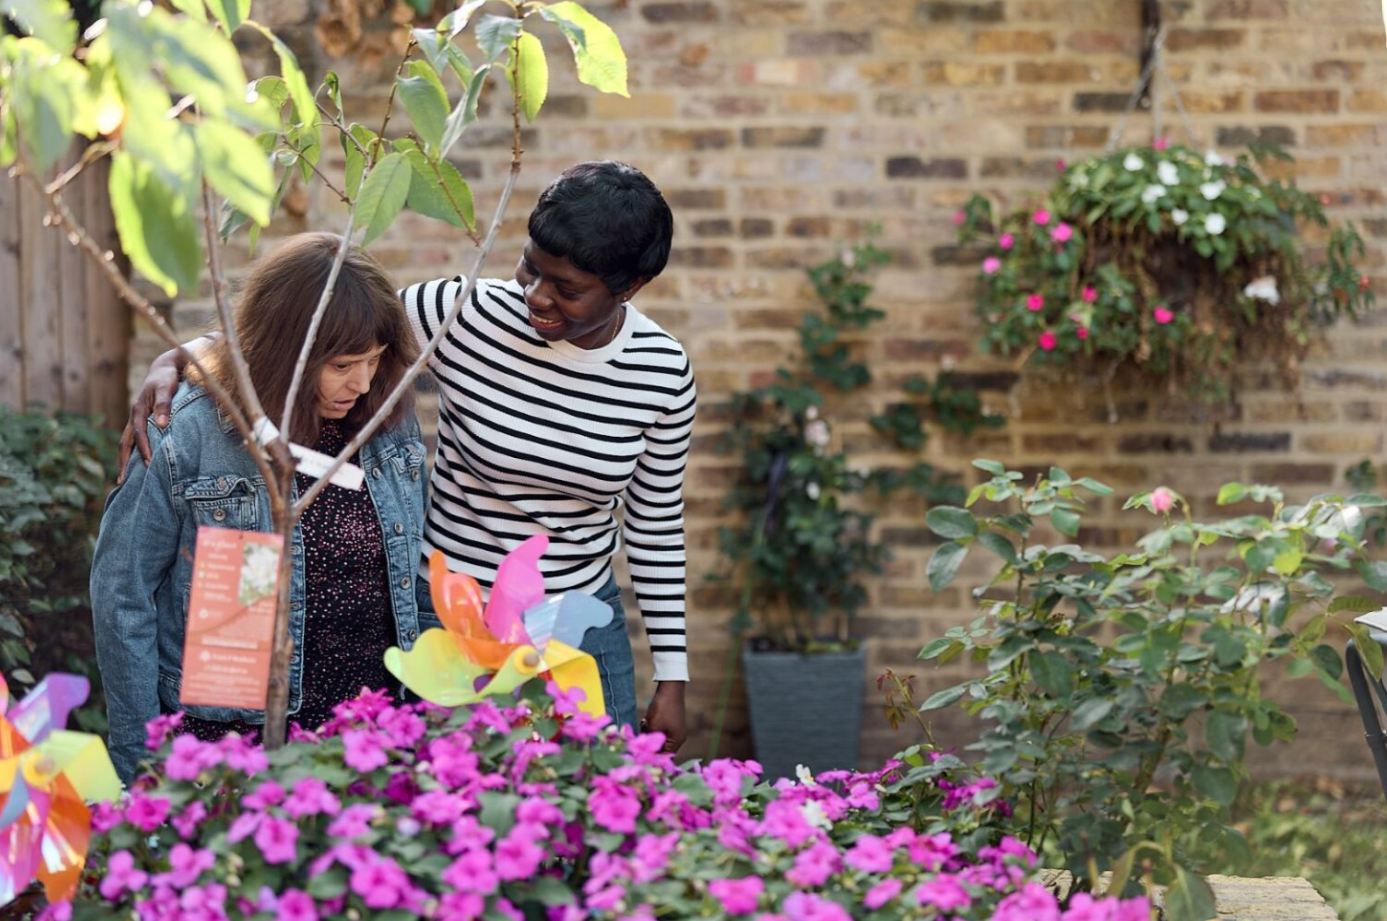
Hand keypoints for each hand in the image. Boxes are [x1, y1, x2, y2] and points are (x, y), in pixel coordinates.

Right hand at [116, 347, 184, 480]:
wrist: (165, 368)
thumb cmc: (167, 378)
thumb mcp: (166, 388)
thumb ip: (164, 405)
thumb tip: (162, 424)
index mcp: (139, 410)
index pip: (139, 435)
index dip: (144, 449)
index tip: (150, 464)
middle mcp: (135, 417)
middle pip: (125, 443)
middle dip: (123, 462)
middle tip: (121, 481)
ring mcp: (138, 419)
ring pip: (127, 442)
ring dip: (126, 459)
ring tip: (125, 478)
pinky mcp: (144, 420)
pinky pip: (135, 439)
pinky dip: (134, 452)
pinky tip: (139, 463)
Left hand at [641, 681, 685, 753]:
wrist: (670, 687)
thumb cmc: (663, 708)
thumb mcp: (653, 726)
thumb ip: (650, 741)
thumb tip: (643, 751)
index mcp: (676, 741)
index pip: (664, 757)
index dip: (651, 758)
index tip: (639, 756)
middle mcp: (678, 737)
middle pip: (661, 749)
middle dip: (649, 744)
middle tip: (639, 738)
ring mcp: (675, 730)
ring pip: (658, 739)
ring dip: (649, 735)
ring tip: (644, 724)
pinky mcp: (671, 722)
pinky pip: (660, 731)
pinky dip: (652, 728)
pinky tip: (646, 720)